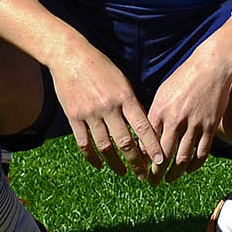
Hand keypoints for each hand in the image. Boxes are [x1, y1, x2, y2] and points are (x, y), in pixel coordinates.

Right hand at [51, 40, 160, 176]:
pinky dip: (92, 158)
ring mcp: (89, 114)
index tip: (160, 161)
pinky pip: (83, 143)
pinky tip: (99, 165)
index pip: (142, 127)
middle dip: (136, 162)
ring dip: (115, 163)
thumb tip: (144, 126)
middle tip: (144, 175)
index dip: (152, 146)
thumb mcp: (123, 80)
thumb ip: (132, 103)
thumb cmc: (101, 66)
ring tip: (123, 173)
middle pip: (124, 142)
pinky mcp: (73, 117)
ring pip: (104, 147)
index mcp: (125, 97)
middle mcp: (108, 107)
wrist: (70, 56)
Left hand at [140, 32, 231, 177]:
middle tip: (151, 182)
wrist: (212, 67)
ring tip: (169, 180)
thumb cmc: (184, 77)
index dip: (143, 157)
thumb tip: (146, 133)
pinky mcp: (209, 126)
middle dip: (155, 172)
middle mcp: (175, 119)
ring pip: (183, 157)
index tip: (140, 167)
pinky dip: (195, 164)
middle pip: (163, 154)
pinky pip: (202, 151)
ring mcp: (194, 124)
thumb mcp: (163, 92)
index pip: (147, 141)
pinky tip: (189, 170)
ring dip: (175, 173)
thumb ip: (155, 113)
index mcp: (160, 110)